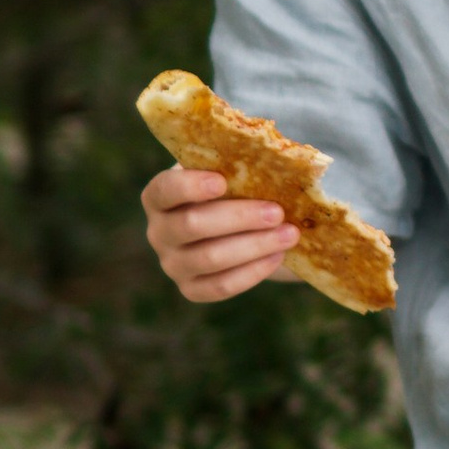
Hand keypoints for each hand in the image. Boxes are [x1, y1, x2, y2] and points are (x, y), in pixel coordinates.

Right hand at [143, 163, 295, 302]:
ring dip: (254, 245)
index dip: (189, 186)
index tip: (222, 181)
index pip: (164, 190)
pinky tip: (278, 256)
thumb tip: (274, 159)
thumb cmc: (233, 190)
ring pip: (210, 258)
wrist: (238, 229)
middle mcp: (159, 232)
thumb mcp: (229, 174)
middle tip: (277, 212)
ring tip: (290, 234)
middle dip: (239, 217)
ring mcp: (172, 264)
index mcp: (159, 197)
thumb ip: (238, 166)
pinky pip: (220, 286)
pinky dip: (252, 271)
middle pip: (191, 225)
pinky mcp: (191, 289)